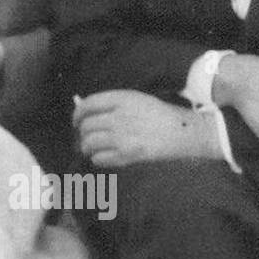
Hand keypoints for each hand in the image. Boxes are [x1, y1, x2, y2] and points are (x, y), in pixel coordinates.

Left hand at [74, 91, 221, 166]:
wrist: (182, 132)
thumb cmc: (160, 115)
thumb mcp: (137, 99)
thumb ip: (113, 104)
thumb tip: (86, 114)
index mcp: (122, 99)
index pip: (88, 104)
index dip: (77, 114)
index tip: (76, 120)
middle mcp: (119, 117)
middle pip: (86, 125)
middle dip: (82, 132)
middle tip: (86, 137)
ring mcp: (122, 137)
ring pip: (89, 143)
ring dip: (87, 147)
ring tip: (91, 149)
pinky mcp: (127, 155)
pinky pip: (99, 159)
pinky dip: (97, 159)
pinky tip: (101, 157)